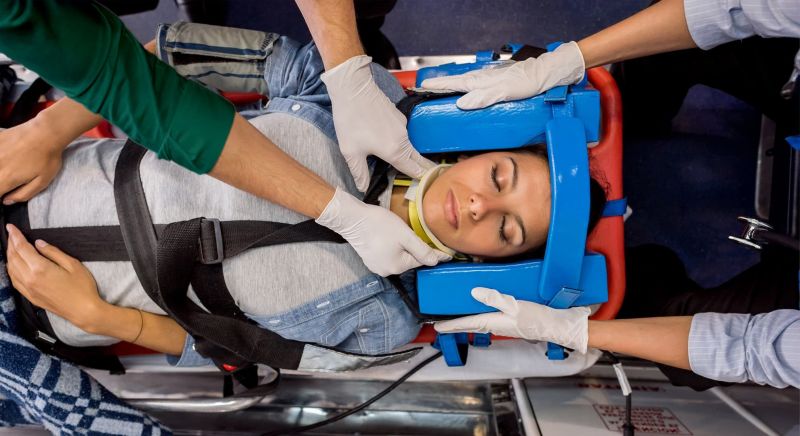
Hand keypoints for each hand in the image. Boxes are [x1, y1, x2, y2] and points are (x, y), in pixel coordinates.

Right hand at [0, 118, 66, 204]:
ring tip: (11, 165)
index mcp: (6, 179)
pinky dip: (0, 157)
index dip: (0, 195)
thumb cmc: (47, 158)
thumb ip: (23, 194)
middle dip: (1, 182)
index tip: (5, 193)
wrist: (47, 132)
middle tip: (10, 179)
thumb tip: (6, 201)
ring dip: (1, 169)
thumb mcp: (42, 182)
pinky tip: (7, 156)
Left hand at [5, 224, 106, 331]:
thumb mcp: (73, 264)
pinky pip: (14, 281)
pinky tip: (14, 265)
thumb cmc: (82, 287)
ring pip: (11, 269)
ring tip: (12, 246)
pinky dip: (11, 269)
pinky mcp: (30, 297)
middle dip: (11, 243)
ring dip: (9, 256)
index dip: (15, 236)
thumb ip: (53, 252)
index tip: (10, 227)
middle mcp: (29, 279)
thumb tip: (38, 243)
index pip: (21, 248)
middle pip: (13, 257)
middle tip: (11, 233)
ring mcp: (28, 289)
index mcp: (40, 269)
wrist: (83, 311)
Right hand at [316, 187, 450, 275]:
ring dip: (404, 248)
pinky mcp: (370, 259)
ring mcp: (377, 266)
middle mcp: (387, 271)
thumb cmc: (379, 225)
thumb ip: (422, 249)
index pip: (422, 260)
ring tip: (404, 235)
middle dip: (416, 249)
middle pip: (410, 259)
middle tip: (420, 235)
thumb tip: (436, 262)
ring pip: (399, 257)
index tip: (448, 254)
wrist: (352, 219)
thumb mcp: (405, 235)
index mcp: (397, 267)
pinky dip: (393, 248)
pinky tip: (391, 238)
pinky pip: (388, 255)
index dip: (434, 254)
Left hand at [321, 55, 434, 191]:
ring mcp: (403, 126)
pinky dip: (399, 142)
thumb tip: (363, 188)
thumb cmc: (350, 120)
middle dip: (423, 170)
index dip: (422, 181)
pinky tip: (385, 142)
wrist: (353, 87)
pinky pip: (402, 135)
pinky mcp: (399, 117)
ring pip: (409, 147)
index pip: (415, 171)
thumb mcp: (350, 151)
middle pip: (418, 159)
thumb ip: (359, 172)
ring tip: (401, 165)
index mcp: (395, 151)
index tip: (428, 189)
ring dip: (408, 156)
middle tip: (428, 181)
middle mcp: (404, 139)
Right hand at [421, 42, 585, 109]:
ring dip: (452, 89)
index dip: (437, 86)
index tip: (422, 87)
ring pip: (465, 85)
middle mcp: (483, 79)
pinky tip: (467, 95)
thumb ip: (484, 97)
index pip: (453, 84)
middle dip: (440, 87)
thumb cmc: (528, 82)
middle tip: (426, 92)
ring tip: (441, 94)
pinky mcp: (497, 83)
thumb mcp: (506, 92)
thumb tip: (462, 104)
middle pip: (456, 84)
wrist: (546, 74)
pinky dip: (466, 90)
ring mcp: (490, 81)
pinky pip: (475, 88)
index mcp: (481, 81)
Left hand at [434, 287, 590, 352]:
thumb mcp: (515, 306)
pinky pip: (493, 315)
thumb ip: (494, 298)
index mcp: (494, 322)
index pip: (466, 323)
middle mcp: (497, 324)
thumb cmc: (538, 318)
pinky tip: (486, 303)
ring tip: (458, 308)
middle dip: (456, 321)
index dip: (450, 324)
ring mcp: (506, 323)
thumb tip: (473, 293)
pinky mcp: (514, 319)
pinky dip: (484, 310)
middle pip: (471, 322)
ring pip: (482, 319)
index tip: (435, 325)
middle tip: (443, 316)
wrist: (560, 325)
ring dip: (469, 315)